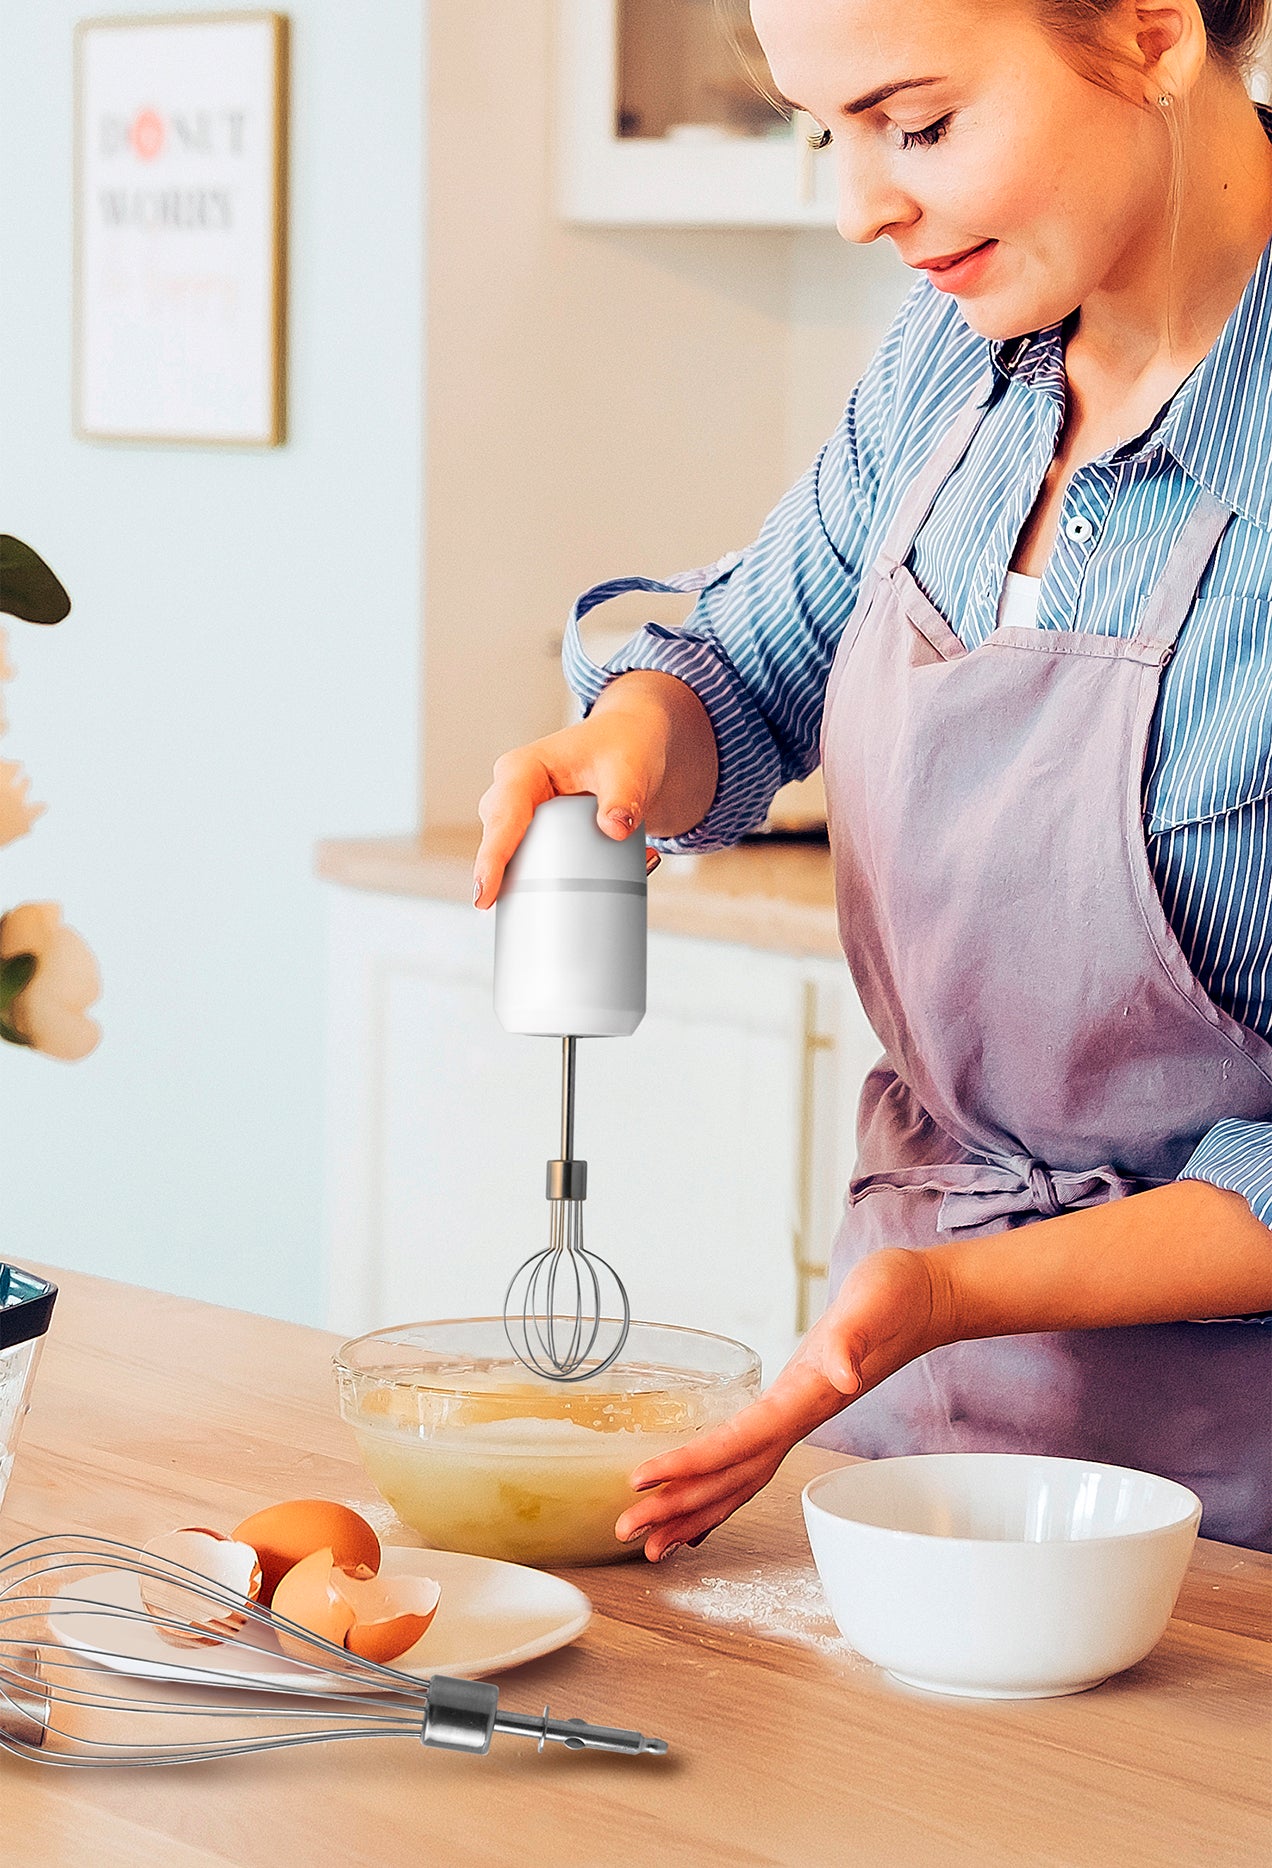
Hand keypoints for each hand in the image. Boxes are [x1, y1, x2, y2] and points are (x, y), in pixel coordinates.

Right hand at [472, 711, 665, 909]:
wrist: (630, 744)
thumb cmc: (623, 746)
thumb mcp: (628, 769)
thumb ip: (623, 798)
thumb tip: (614, 830)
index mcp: (524, 769)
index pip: (503, 816)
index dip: (492, 858)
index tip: (483, 895)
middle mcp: (513, 793)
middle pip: (499, 842)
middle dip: (506, 877)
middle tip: (528, 909)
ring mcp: (523, 816)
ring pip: (513, 858)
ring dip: (540, 881)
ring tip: (575, 896)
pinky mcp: (537, 834)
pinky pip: (536, 863)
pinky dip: (561, 880)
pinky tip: (595, 886)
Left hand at [616, 1246, 952, 1560]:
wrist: (926, 1301)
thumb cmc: (897, 1296)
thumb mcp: (876, 1303)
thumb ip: (855, 1340)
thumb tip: (842, 1373)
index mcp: (806, 1396)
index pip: (738, 1441)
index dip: (691, 1465)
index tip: (644, 1481)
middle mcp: (799, 1417)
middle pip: (732, 1477)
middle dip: (679, 1506)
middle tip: (626, 1529)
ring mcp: (799, 1418)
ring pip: (740, 1479)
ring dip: (695, 1511)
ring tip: (652, 1541)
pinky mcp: (799, 1408)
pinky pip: (753, 1463)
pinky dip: (723, 1492)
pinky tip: (702, 1509)